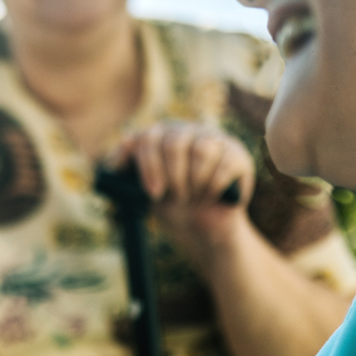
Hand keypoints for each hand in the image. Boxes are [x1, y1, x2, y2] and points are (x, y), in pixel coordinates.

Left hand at [108, 121, 255, 265]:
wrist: (201, 224)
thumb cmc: (167, 203)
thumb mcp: (139, 191)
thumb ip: (124, 173)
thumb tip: (120, 147)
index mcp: (156, 137)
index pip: (146, 138)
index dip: (148, 166)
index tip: (152, 193)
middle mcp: (183, 131)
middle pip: (173, 142)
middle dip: (172, 176)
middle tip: (174, 197)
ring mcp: (211, 139)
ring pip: (201, 150)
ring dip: (193, 182)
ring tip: (191, 198)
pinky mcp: (235, 153)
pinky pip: (225, 164)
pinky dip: (213, 186)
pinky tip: (209, 196)